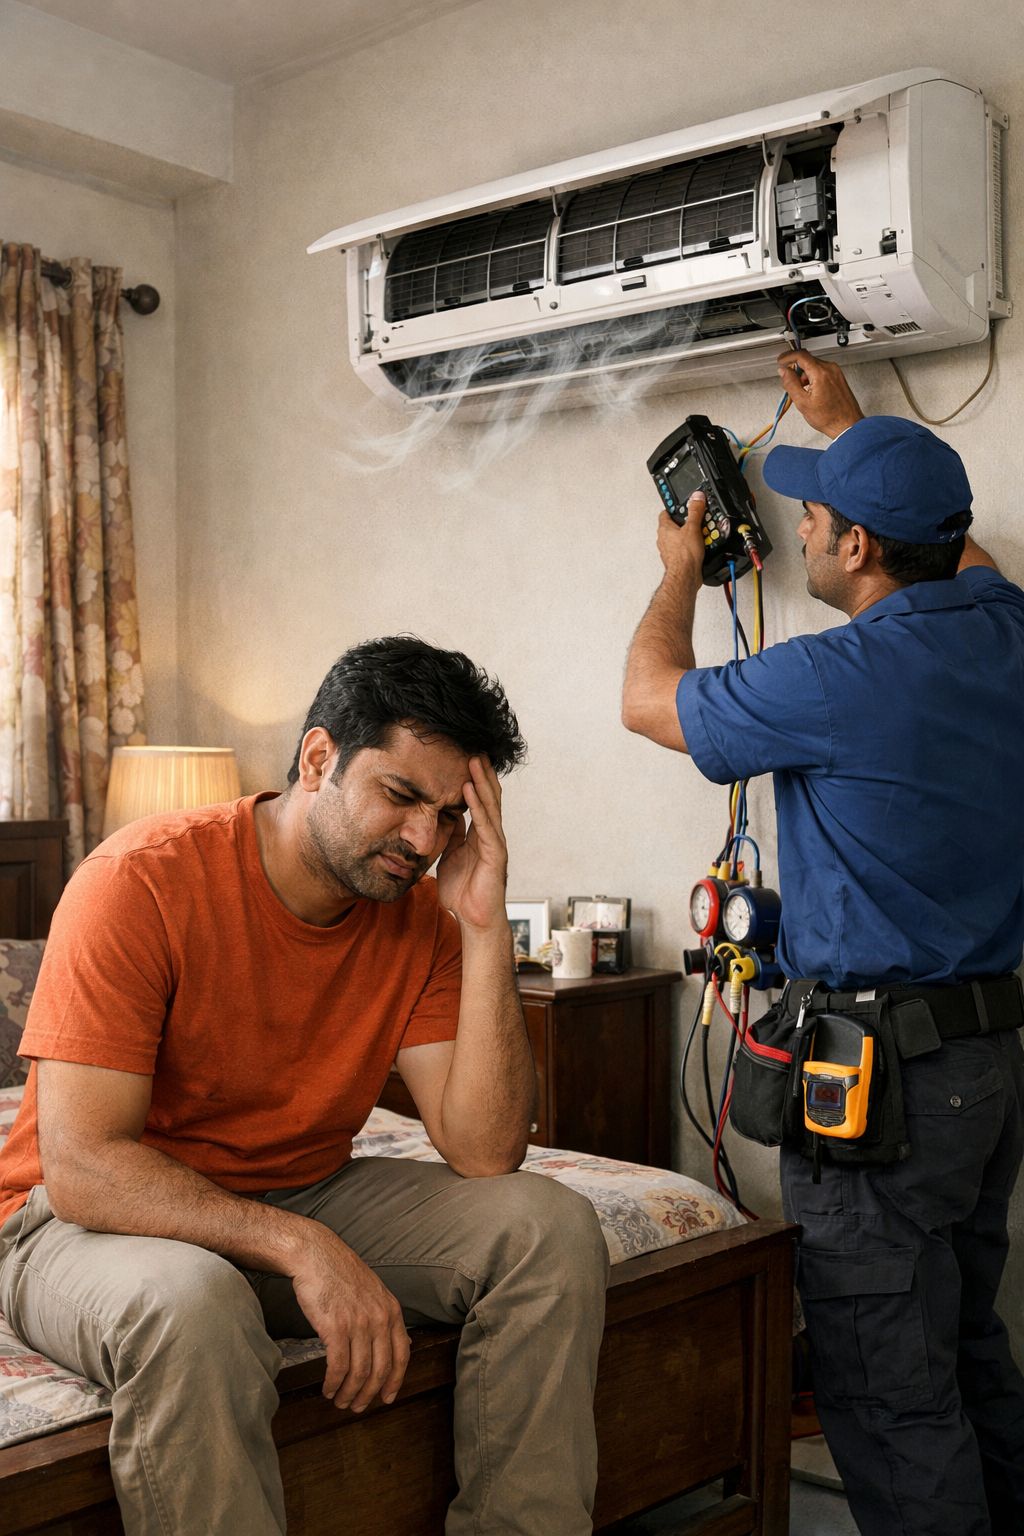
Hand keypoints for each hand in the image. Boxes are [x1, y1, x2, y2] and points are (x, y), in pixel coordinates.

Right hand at [291, 1227, 409, 1412]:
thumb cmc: (340, 1273)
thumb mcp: (373, 1292)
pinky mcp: (335, 1327)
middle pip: (380, 1370)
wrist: (315, 1254)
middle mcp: (379, 1318)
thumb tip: (396, 1345)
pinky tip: (327, 1389)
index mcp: (391, 1310)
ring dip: (349, 1393)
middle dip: (369, 1394)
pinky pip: (338, 1367)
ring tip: (339, 1401)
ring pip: (359, 1372)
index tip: (387, 1398)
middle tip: (357, 1407)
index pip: (402, 1355)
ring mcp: (358, 1323)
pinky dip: (333, 1383)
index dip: (396, 1381)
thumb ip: (383, 1317)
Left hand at [436, 755, 508, 931]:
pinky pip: (485, 825)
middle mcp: (490, 835)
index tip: (465, 756)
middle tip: (474, 746)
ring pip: (490, 806)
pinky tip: (470, 790)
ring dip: (481, 782)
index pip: (479, 801)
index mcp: (479, 835)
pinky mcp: (495, 855)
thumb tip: (443, 818)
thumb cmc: (462, 893)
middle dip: (481, 772)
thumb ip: (451, 837)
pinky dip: (478, 806)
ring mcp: (495, 844)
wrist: (473, 920)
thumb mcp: (450, 857)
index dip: (474, 779)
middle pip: (488, 797)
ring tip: (473, 759)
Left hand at [657, 496, 706, 585]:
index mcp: (664, 528)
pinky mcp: (677, 559)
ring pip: (681, 538)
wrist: (685, 576)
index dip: (674, 508)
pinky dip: (693, 547)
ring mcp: (670, 550)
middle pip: (675, 525)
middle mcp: (664, 539)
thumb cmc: (684, 555)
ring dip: (691, 536)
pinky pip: (686, 549)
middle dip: (687, 523)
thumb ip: (695, 511)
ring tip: (702, 535)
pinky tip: (702, 547)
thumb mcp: (693, 527)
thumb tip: (696, 498)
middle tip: (698, 521)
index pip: (666, 512)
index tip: (683, 505)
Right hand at [776, 350, 863, 437]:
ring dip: (804, 374)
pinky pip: (822, 371)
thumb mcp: (802, 402)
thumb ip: (790, 383)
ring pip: (814, 365)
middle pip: (807, 359)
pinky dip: (813, 377)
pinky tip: (811, 391)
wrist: (847, 425)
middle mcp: (830, 369)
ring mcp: (836, 372)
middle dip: (795, 369)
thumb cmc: (829, 417)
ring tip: (802, 391)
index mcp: (820, 373)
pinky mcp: (838, 377)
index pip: (801, 355)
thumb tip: (783, 371)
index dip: (787, 357)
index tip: (781, 361)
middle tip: (789, 381)